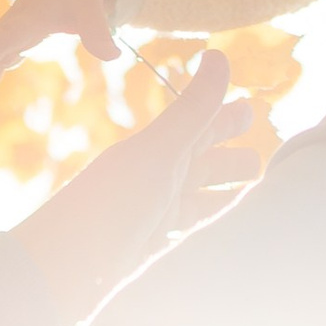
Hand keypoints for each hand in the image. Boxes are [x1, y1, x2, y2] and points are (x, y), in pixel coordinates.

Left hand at [12, 55, 245, 325]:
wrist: (63, 270)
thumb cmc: (109, 206)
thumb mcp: (159, 154)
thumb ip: (193, 111)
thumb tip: (219, 55)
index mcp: (156, 152)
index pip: (199, 129)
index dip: (225, 120)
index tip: (252, 111)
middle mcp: (155, 183)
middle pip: (202, 169)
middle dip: (231, 163)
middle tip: (262, 162)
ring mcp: (152, 220)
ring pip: (198, 205)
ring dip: (224, 202)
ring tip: (255, 204)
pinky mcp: (149, 255)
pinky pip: (186, 239)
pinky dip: (207, 235)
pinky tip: (221, 239)